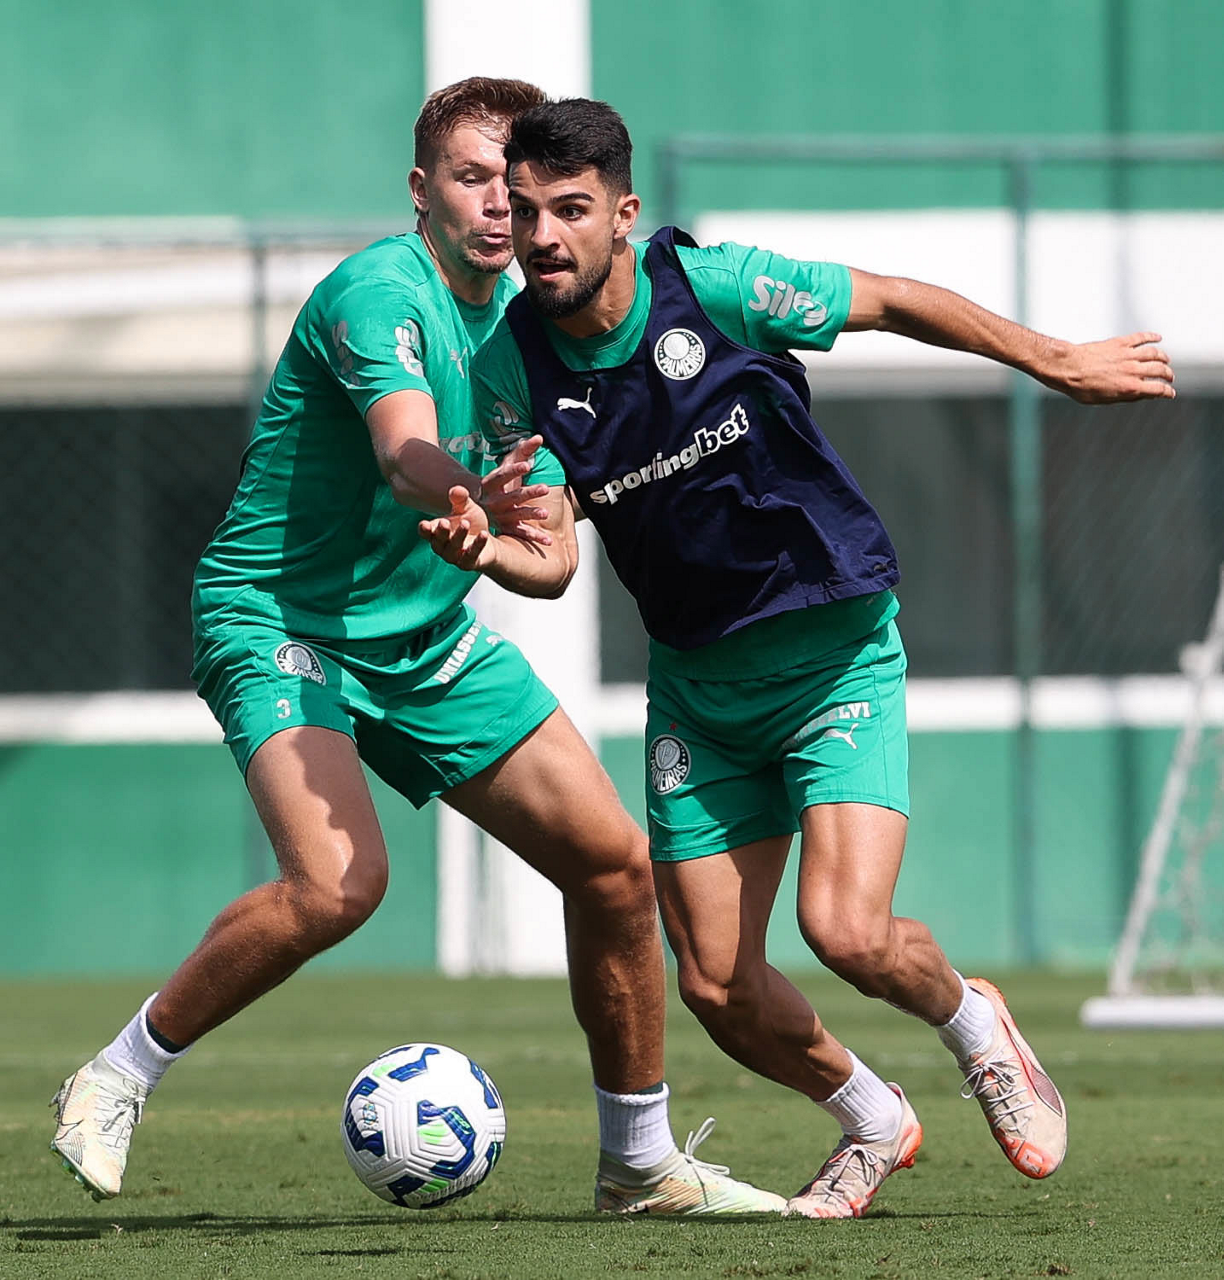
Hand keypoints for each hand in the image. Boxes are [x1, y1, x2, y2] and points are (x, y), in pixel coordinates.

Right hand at [418, 487, 498, 572]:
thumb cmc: (471, 523)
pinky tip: (484, 534)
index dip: (424, 530)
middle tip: (445, 521)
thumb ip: (460, 499)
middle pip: (438, 541)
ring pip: (453, 549)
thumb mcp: (466, 508)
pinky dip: (477, 544)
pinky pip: (471, 555)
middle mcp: (443, 546)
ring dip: (459, 536)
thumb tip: (456, 490)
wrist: (488, 541)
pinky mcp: (469, 563)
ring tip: (466, 523)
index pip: (425, 533)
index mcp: (436, 532)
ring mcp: (455, 557)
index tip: (424, 525)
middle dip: (441, 532)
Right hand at [479, 435, 552, 545]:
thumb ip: (523, 451)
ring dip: (532, 515)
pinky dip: (535, 537)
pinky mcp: (507, 528)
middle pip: (512, 496)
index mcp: (491, 483)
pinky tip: (548, 541)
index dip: (514, 470)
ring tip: (545, 514)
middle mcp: (494, 500)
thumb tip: (540, 437)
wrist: (475, 506)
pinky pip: (522, 533)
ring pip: (517, 515)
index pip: (502, 475)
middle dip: (528, 493)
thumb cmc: (496, 481)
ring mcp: (500, 516)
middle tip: (544, 488)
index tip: (526, 465)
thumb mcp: (505, 465)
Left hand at [1043, 332, 1175, 403]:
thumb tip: (1143, 394)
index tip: (1170, 393)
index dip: (1167, 392)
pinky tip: (1157, 338)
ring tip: (1165, 360)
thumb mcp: (1104, 400)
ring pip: (1154, 353)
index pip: (1158, 389)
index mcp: (1130, 387)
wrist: (1067, 367)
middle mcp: (1132, 371)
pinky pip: (1141, 338)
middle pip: (1160, 370)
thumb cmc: (1081, 388)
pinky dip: (1152, 337)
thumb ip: (1126, 396)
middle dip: (1168, 374)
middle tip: (1169, 376)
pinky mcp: (1120, 343)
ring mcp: (1127, 355)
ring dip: (1163, 357)